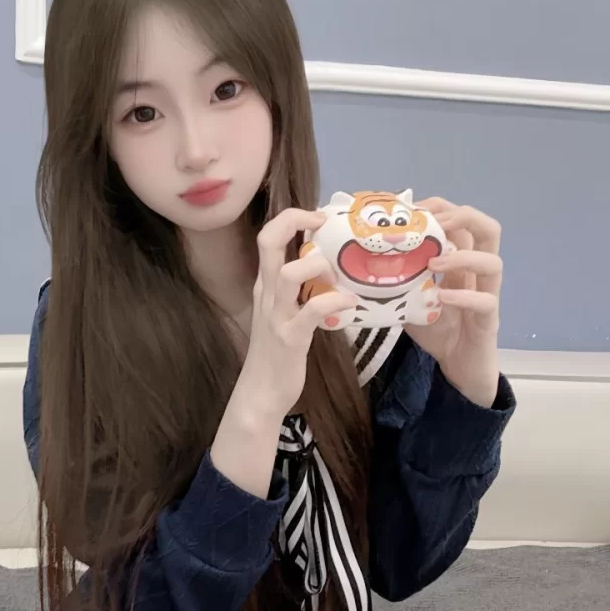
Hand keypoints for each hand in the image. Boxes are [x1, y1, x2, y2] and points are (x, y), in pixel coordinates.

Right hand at [239, 208, 355, 418]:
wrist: (261, 392)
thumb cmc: (277, 352)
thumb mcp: (282, 312)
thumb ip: (298, 290)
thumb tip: (326, 267)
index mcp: (266, 285)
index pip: (268, 237)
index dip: (291, 218)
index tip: (318, 217)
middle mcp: (267, 294)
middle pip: (269, 242)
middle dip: (295, 221)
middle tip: (322, 222)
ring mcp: (277, 315)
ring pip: (288, 273)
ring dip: (317, 265)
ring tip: (337, 276)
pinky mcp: (291, 338)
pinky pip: (313, 311)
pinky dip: (335, 301)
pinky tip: (350, 303)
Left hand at [405, 198, 502, 408]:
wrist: (460, 368)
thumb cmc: (439, 331)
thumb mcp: (411, 300)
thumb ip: (396, 282)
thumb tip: (357, 266)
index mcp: (462, 264)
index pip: (463, 223)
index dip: (443, 208)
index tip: (415, 208)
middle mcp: (478, 274)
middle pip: (489, 231)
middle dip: (463, 217)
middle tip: (435, 223)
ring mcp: (487, 296)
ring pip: (493, 263)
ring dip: (462, 256)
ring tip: (434, 263)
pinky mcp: (488, 322)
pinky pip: (485, 302)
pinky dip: (463, 295)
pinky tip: (442, 297)